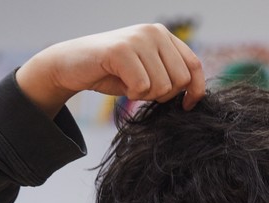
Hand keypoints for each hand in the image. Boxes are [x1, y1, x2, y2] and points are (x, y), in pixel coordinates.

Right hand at [16, 23, 204, 117]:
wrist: (72, 65)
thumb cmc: (113, 72)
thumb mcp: (149, 72)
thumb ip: (170, 75)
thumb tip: (196, 95)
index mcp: (164, 36)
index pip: (195, 66)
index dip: (196, 90)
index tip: (187, 106)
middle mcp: (154, 32)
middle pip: (181, 80)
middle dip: (164, 95)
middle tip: (143, 89)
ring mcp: (138, 38)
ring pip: (162, 86)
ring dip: (145, 95)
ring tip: (129, 83)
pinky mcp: (122, 50)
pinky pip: (142, 86)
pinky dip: (132, 94)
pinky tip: (120, 82)